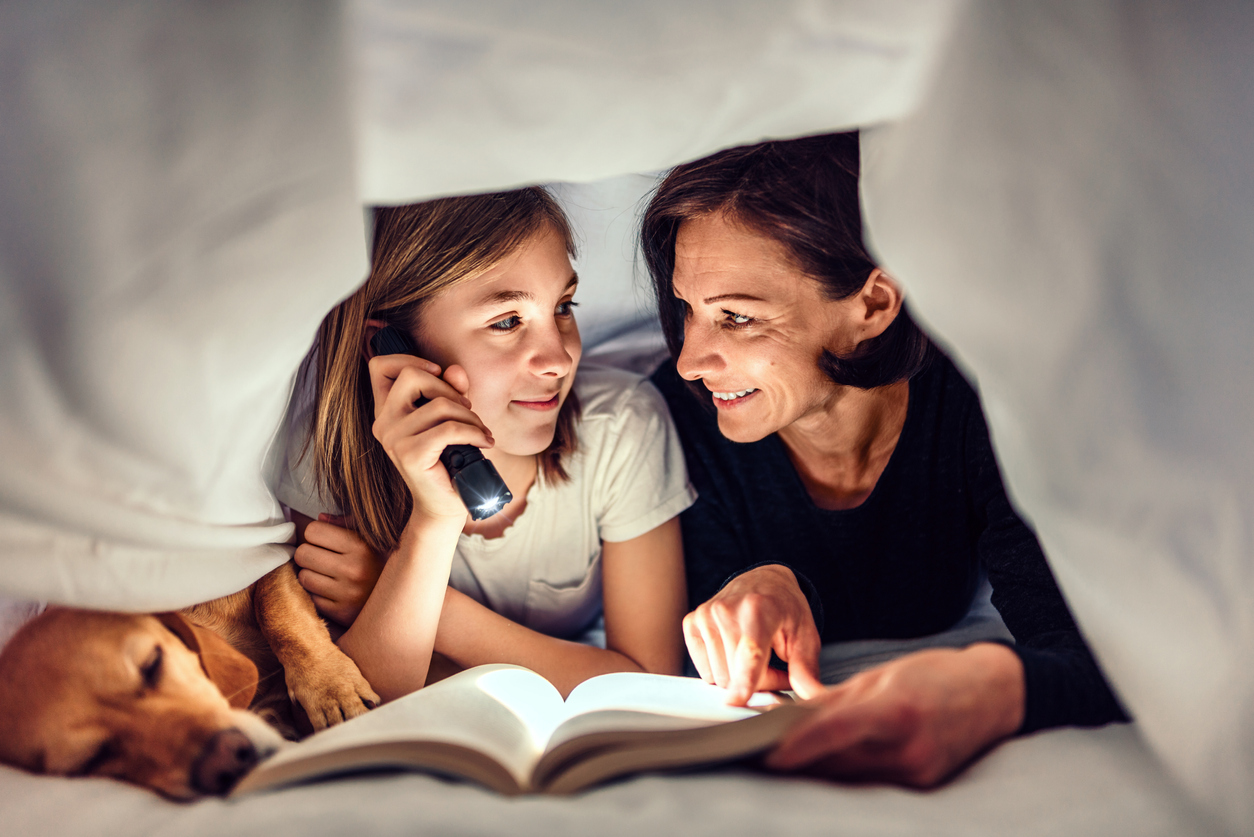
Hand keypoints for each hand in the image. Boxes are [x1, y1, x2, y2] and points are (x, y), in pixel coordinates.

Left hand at [295, 514, 385, 626]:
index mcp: (362, 546)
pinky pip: (311, 598)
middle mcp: (354, 570)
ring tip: (328, 574)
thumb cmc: (383, 562)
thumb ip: (348, 522)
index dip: (317, 533)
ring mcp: (347, 594)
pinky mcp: (341, 613)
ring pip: (303, 577)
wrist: (404, 598)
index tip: (326, 540)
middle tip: (323, 557)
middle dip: (310, 553)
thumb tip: (320, 517)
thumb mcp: (373, 537)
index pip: (313, 530)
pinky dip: (318, 594)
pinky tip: (333, 590)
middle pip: (302, 553)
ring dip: (312, 574)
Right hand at [367, 353, 492, 520]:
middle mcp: (383, 422)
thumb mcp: (449, 418)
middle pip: (412, 376)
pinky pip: (450, 429)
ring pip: (439, 404)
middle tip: (468, 409)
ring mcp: (394, 439)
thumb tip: (456, 370)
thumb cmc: (448, 460)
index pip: (379, 366)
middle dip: (450, 389)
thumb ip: (450, 390)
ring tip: (480, 431)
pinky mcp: (410, 455)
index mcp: (386, 410)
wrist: (445, 505)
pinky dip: (474, 432)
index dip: (407, 359)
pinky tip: (484, 442)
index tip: (437, 374)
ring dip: (470, 415)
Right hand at [683, 564, 824, 704]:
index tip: (736, 700)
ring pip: (719, 677)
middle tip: (773, 663)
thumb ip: (806, 669)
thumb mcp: (805, 636)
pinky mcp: (691, 622)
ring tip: (754, 655)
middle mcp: (727, 609)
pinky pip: (705, 671)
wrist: (763, 580)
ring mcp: (705, 615)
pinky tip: (733, 651)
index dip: (745, 679)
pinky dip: (721, 669)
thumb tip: (816, 697)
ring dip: (739, 677)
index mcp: (760, 609)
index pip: (751, 652)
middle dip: (758, 681)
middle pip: (736, 675)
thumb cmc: (786, 610)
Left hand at [765, 643, 1025, 786]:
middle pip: (840, 762)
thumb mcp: (882, 675)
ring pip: (853, 776)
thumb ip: (836, 700)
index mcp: (898, 711)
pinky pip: (874, 780)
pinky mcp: (924, 782)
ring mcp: (920, 771)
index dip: (800, 746)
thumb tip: (793, 716)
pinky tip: (828, 762)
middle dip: (802, 760)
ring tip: (787, 758)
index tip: (768, 754)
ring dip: (821, 768)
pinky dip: (849, 771)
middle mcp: (911, 748)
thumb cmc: (936, 675)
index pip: (837, 732)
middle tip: (764, 754)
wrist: (995, 692)